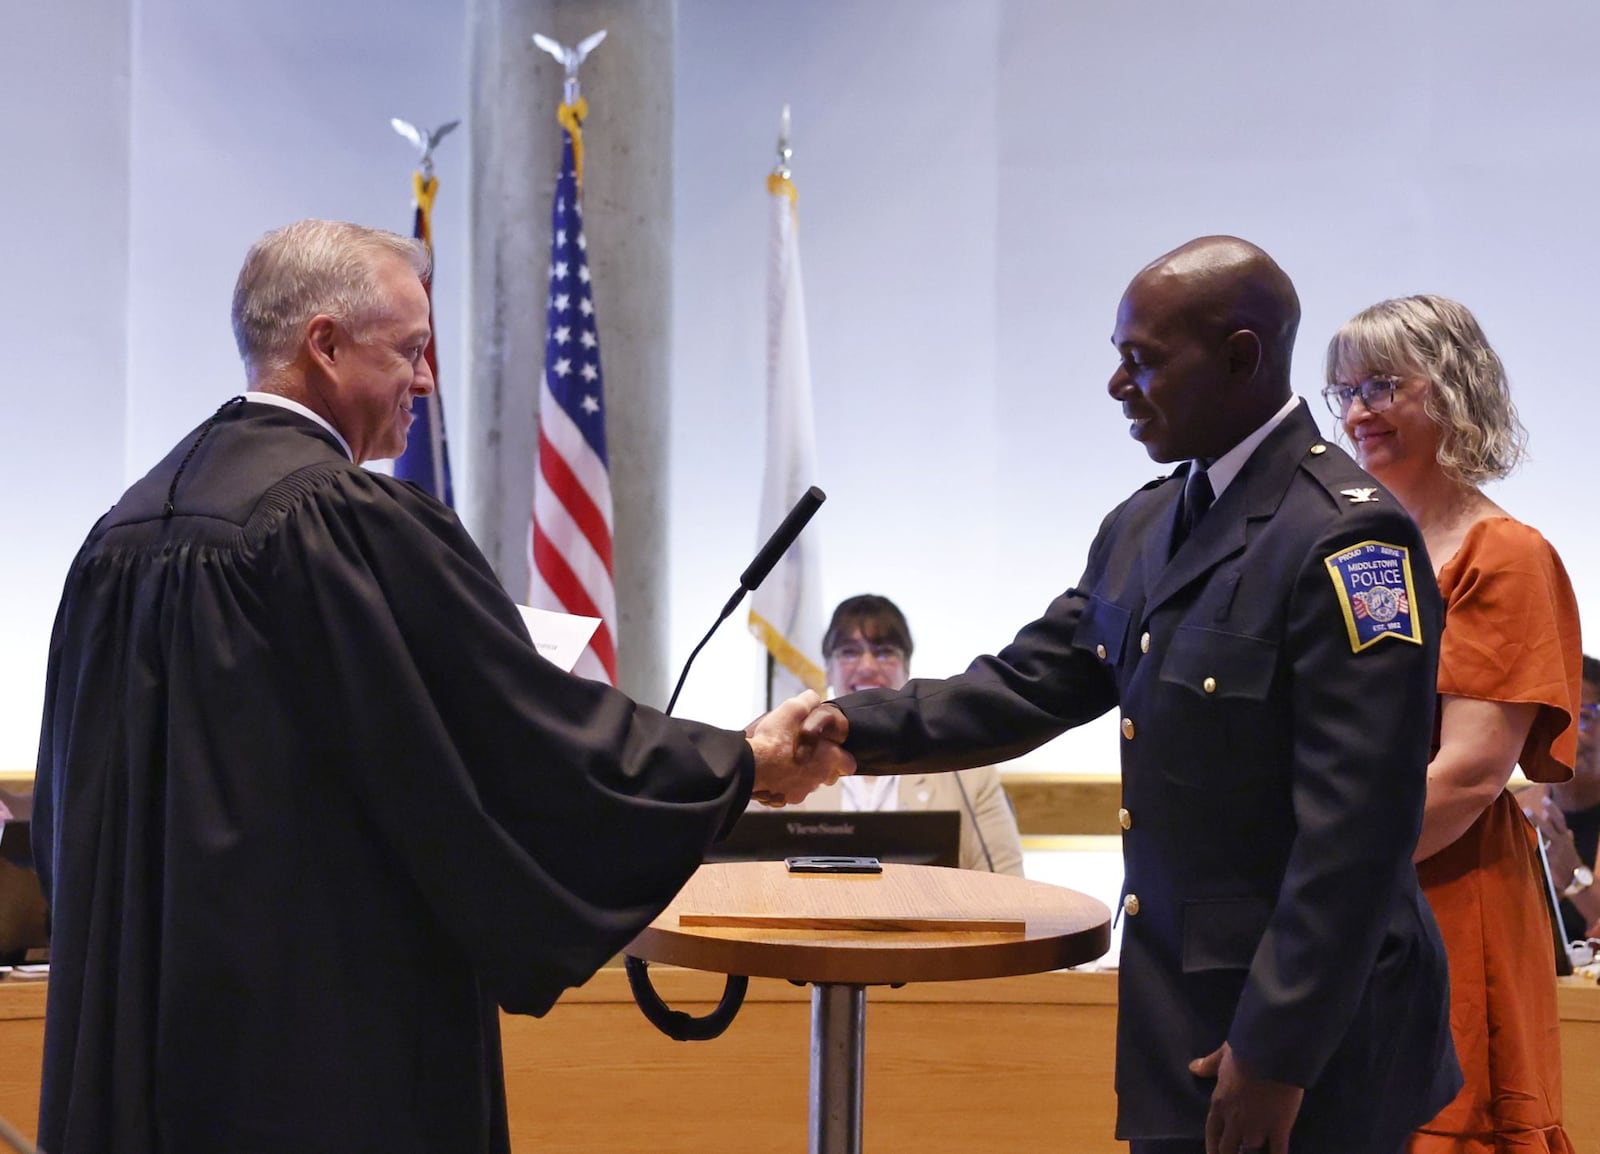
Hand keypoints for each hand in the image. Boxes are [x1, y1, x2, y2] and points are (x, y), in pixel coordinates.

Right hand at [745, 691, 853, 806]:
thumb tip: (813, 699)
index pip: (848, 762)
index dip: (842, 756)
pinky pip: (789, 791)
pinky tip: (773, 772)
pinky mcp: (783, 800)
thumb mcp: (793, 708)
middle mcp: (817, 778)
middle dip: (822, 765)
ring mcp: (800, 791)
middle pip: (829, 775)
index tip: (834, 750)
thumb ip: (808, 702)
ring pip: (809, 783)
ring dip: (802, 773)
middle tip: (807, 752)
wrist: (748, 766)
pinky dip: (784, 783)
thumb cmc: (773, 740)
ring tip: (786, 761)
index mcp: (826, 758)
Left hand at [1190, 1042, 1303, 1153]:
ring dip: (1252, 1151)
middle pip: (1228, 1148)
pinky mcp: (1278, 1128)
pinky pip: (1278, 1151)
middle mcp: (1235, 1121)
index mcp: (1220, 1104)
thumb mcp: (1223, 1055)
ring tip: (1256, 1153)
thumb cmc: (1244, 1053)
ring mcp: (1257, 1127)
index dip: (1213, 1146)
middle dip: (1230, 1153)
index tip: (1214, 1153)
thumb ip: (1208, 1064)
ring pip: (1251, 1149)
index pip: (1212, 1132)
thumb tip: (1192, 1067)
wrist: (1270, 1055)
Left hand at [1531, 797, 1580, 888]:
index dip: (1553, 810)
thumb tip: (1550, 816)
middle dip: (1538, 820)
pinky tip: (1520, 841)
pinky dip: (1530, 849)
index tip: (1544, 799)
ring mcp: (1556, 854)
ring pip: (1543, 841)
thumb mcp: (1568, 844)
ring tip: (1522, 825)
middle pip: (1550, 829)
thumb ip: (1561, 832)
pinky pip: (1539, 854)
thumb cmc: (1569, 860)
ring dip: (1533, 834)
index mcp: (1565, 838)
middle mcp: (1561, 844)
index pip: (1560, 821)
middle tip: (1527, 809)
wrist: (1576, 881)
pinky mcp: (1550, 864)